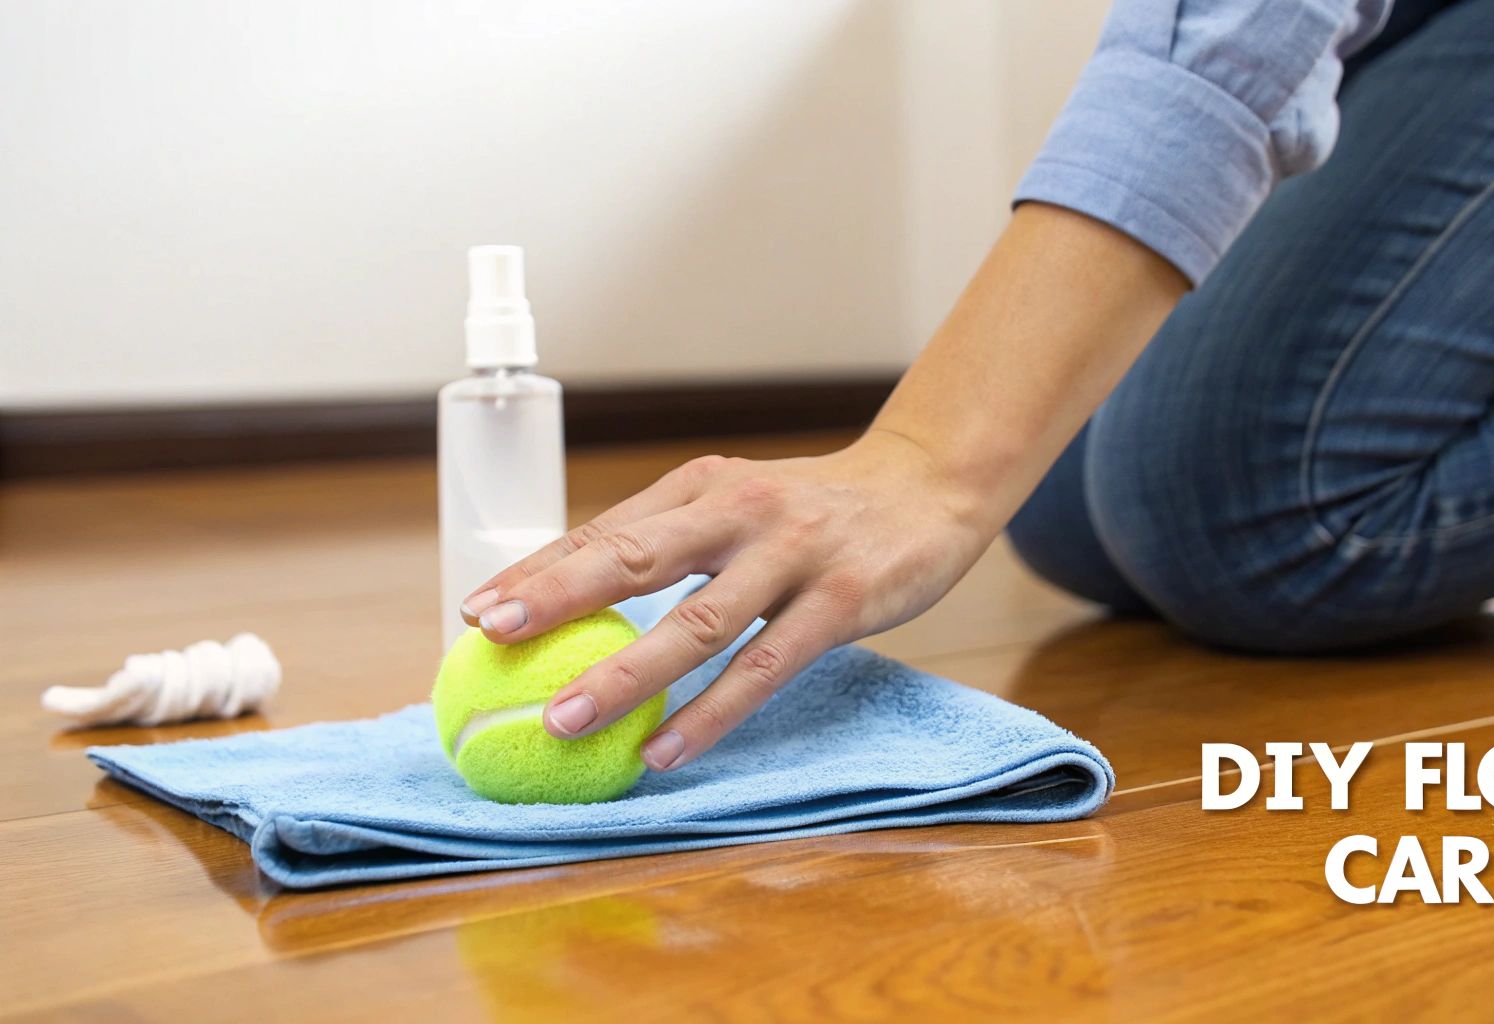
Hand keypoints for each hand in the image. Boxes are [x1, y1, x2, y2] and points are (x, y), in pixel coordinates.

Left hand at [459, 430, 994, 770]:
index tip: (477, 612)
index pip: (608, 531)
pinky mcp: (843, 599)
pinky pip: (767, 665)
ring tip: (565, 720)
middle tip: (492, 638)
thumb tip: (576, 595)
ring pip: (699, 621)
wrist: (931, 486)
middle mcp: (741, 510)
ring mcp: (794, 553)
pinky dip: (714, 710)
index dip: (540, 570)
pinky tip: (668, 747)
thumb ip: (673, 540)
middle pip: (636, 557)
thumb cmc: (818, 508)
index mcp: (705, 487)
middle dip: (558, 598)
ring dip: (627, 674)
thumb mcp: (741, 504)